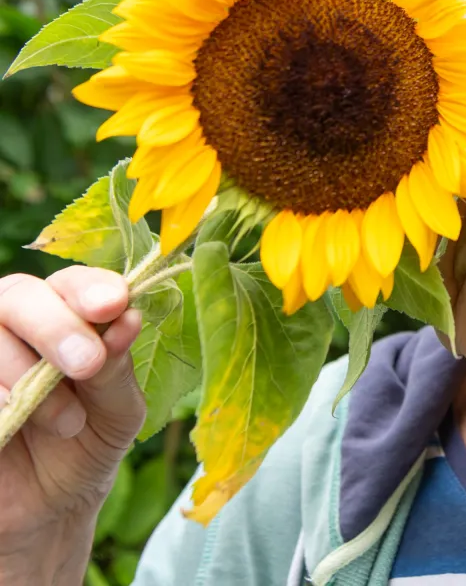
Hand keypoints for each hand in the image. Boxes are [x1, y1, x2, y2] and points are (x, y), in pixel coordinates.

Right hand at [0, 266, 144, 583]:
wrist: (48, 507)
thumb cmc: (88, 444)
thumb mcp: (117, 412)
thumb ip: (117, 369)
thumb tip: (128, 318)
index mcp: (67, 317)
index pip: (72, 283)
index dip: (89, 288)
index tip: (114, 305)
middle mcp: (17, 326)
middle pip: (19, 295)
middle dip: (57, 326)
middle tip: (86, 364)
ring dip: (28, 376)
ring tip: (68, 423)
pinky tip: (12, 417)